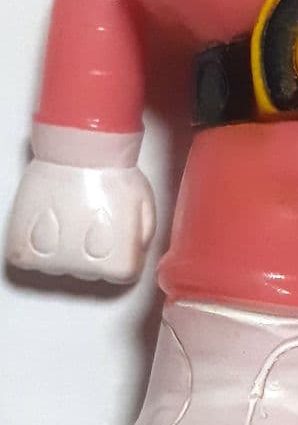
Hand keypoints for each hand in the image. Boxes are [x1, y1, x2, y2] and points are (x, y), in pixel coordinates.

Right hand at [6, 159, 155, 282]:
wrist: (78, 151)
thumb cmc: (112, 172)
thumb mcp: (145, 205)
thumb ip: (142, 236)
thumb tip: (135, 249)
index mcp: (120, 264)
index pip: (123, 273)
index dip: (121, 247)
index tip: (116, 229)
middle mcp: (86, 270)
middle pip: (92, 270)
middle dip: (94, 247)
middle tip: (92, 215)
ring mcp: (54, 262)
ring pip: (62, 265)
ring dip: (64, 245)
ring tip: (69, 213)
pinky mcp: (25, 251)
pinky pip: (30, 258)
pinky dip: (35, 242)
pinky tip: (48, 220)